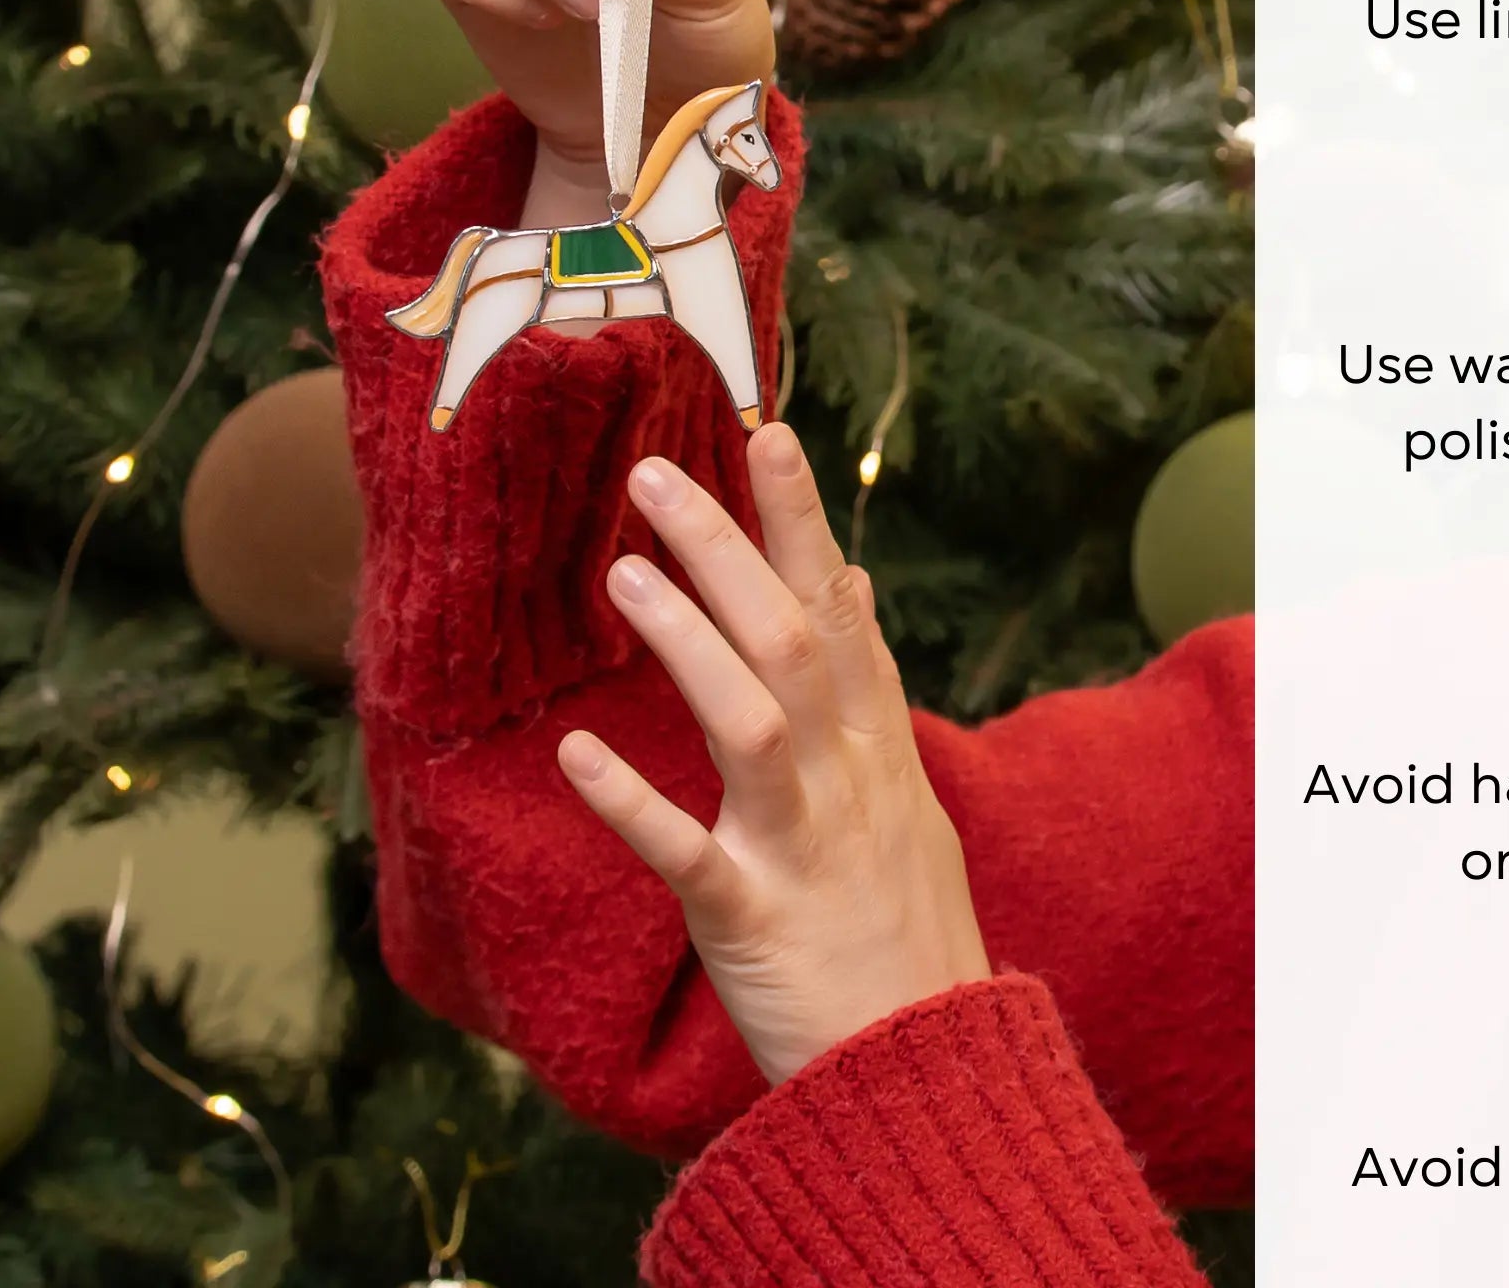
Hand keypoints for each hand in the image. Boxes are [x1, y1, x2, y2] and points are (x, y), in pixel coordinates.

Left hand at [556, 425, 991, 1086]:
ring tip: (622, 572)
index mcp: (877, 748)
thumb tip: (856, 581)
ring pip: (751, 722)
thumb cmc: (906, 929)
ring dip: (690, 642)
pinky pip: (691, 857)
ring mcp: (806, 847)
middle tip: (655, 474)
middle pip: (793, 640)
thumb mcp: (910, 793)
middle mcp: (848, 780)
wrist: (933, 1074)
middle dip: (730, 550)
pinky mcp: (757, 923)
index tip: (766, 434)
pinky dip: (635, 806)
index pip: (841, 610)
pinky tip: (576, 757)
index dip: (803, 522)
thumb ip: (873, 689)